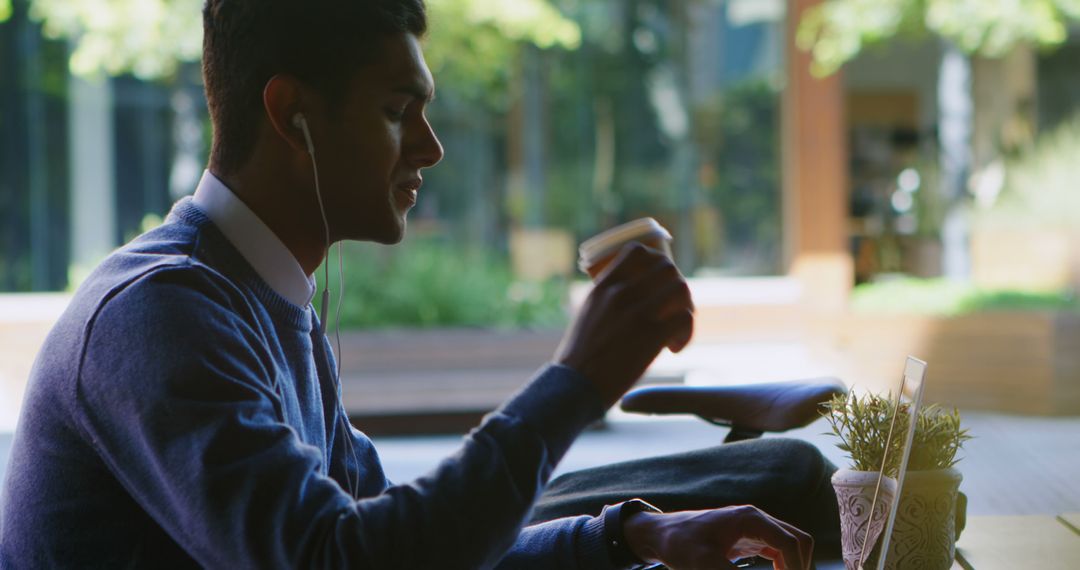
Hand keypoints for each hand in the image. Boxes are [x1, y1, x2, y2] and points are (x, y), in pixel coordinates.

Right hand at [555, 243, 693, 406]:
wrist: (573, 387)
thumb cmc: (578, 358)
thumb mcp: (587, 315)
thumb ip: (607, 300)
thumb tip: (629, 295)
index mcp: (603, 286)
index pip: (637, 251)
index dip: (655, 263)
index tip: (656, 284)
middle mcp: (620, 294)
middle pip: (667, 267)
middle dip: (675, 287)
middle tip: (671, 311)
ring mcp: (637, 313)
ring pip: (680, 288)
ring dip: (684, 308)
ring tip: (673, 330)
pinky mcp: (651, 336)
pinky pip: (685, 317)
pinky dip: (686, 332)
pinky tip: (673, 348)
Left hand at [623, 506, 813, 569]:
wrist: (660, 535)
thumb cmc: (680, 545)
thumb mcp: (706, 565)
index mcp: (751, 519)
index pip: (791, 544)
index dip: (796, 569)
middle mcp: (757, 519)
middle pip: (798, 542)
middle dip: (800, 566)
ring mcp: (754, 528)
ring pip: (790, 546)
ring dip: (792, 566)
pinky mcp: (748, 540)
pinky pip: (777, 552)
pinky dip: (782, 567)